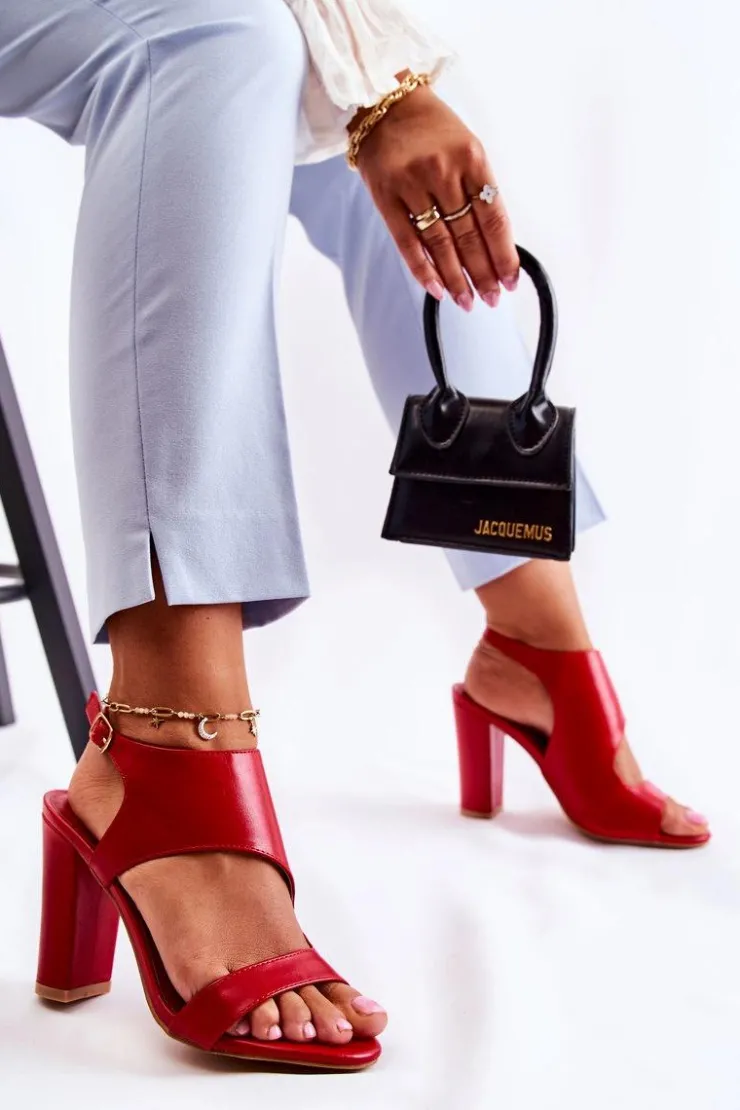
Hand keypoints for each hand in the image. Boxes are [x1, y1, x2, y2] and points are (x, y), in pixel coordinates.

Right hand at [354, 84, 518, 309]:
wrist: (383, 102)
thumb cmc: (431, 129)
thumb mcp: (467, 147)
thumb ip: (479, 190)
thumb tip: (493, 243)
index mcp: (472, 158)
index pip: (494, 218)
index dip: (504, 254)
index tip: (511, 280)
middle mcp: (443, 171)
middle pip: (469, 235)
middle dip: (483, 273)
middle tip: (492, 298)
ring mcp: (413, 185)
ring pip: (440, 244)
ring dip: (456, 278)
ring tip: (467, 301)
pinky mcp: (386, 197)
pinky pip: (408, 242)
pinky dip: (424, 269)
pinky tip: (437, 289)